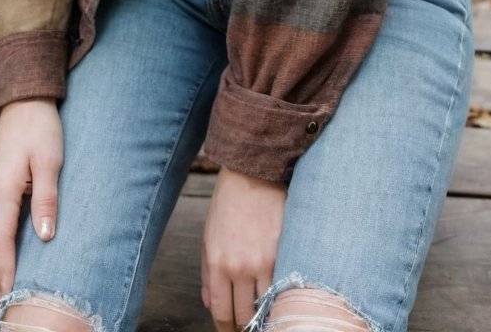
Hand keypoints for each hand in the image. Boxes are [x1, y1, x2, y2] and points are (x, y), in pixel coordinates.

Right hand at [0, 99, 63, 300]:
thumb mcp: (50, 161)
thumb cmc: (41, 129)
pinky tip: (3, 254)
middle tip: (6, 302)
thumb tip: (45, 237)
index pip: (1, 239)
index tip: (10, 294)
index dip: (6, 269)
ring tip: (4, 287)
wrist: (25, 101)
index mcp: (2, 188)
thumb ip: (46, 199)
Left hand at [201, 166, 285, 331]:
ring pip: (266, 306)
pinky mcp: (283, 253)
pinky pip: (282, 287)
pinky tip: (278, 296)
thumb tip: (210, 304)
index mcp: (217, 263)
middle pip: (245, 316)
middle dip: (245, 325)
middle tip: (248, 326)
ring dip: (264, 313)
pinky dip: (279, 296)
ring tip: (264, 314)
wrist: (252, 174)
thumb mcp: (208, 236)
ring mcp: (263, 262)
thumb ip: (207, 274)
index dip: (226, 329)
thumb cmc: (227, 203)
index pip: (222, 312)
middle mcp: (240, 267)